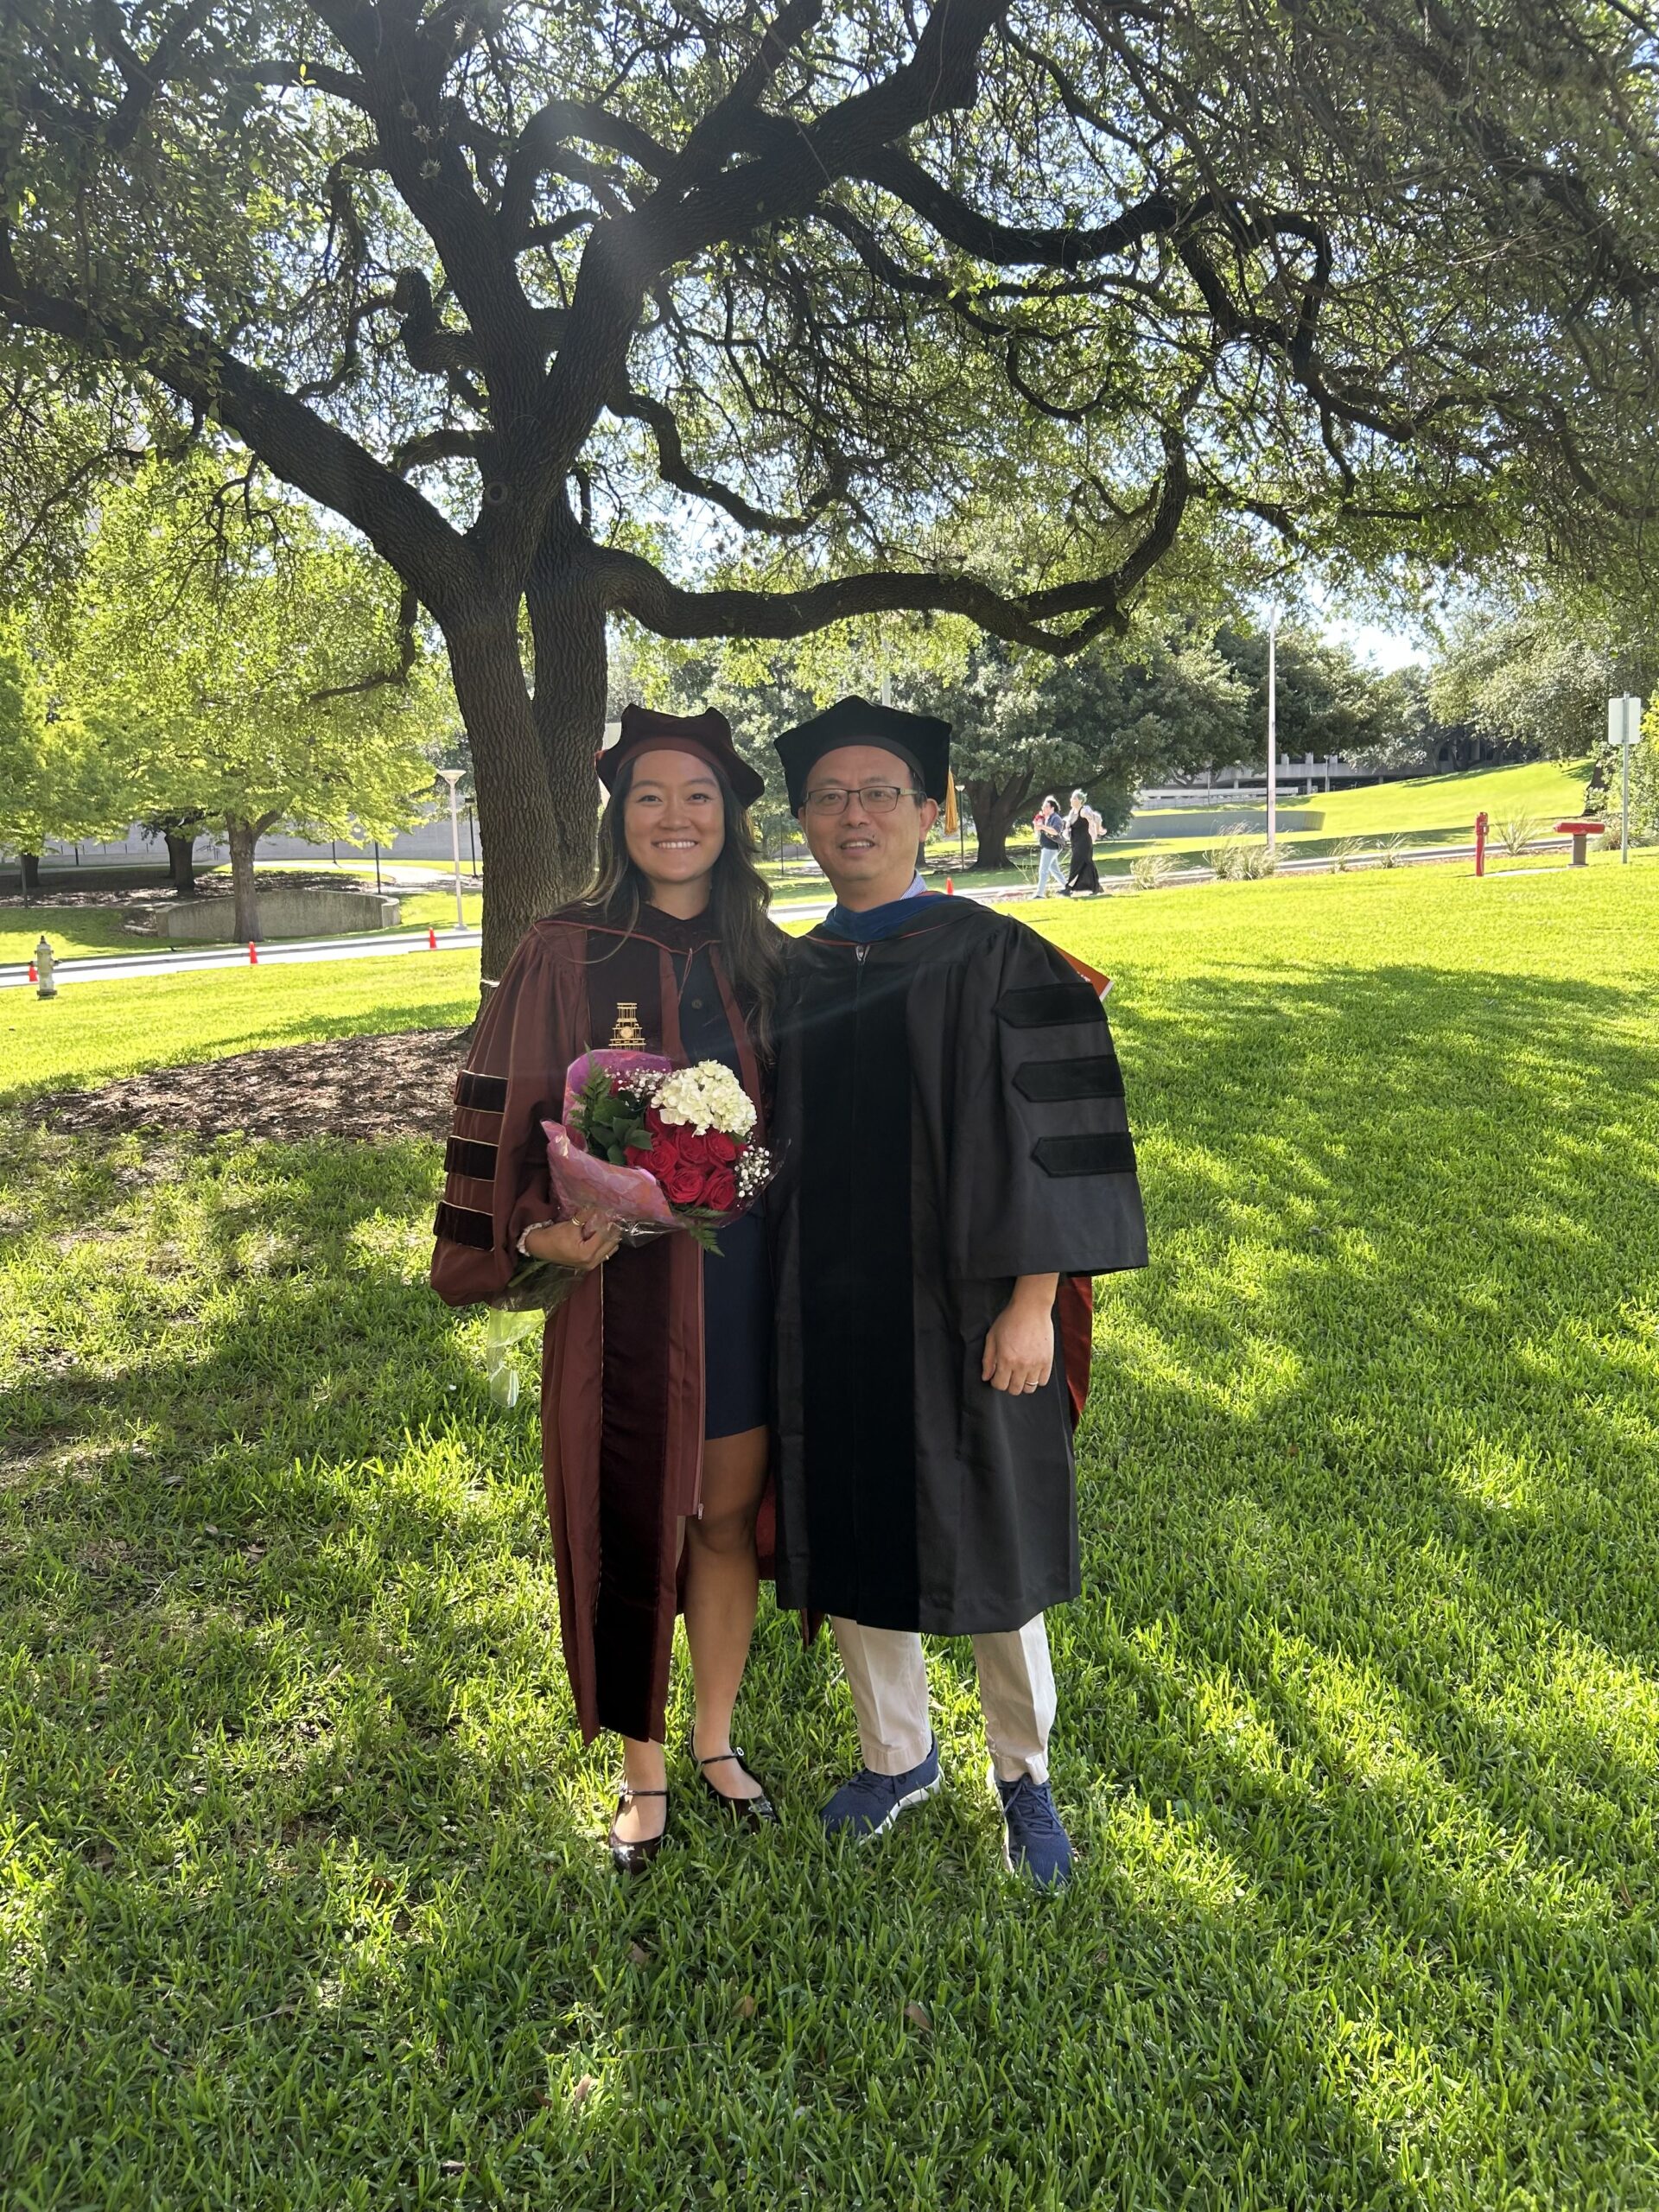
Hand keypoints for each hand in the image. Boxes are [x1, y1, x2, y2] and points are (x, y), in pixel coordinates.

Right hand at [522, 1215, 620, 1270]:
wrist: (540, 1247)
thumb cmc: (554, 1236)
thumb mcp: (571, 1224)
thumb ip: (586, 1216)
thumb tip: (598, 1207)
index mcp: (587, 1253)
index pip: (604, 1235)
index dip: (608, 1223)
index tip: (611, 1213)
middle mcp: (591, 1262)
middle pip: (611, 1245)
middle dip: (613, 1231)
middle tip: (613, 1218)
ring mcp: (590, 1265)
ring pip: (610, 1250)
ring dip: (611, 1238)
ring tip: (609, 1226)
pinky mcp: (588, 1264)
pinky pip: (604, 1254)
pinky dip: (605, 1244)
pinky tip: (602, 1234)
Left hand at [981, 1276, 1058, 1394]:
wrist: (1030, 1308)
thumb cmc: (1009, 1320)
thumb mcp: (992, 1337)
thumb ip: (988, 1359)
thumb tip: (986, 1377)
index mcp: (1005, 1360)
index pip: (1000, 1385)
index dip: (997, 1382)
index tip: (997, 1376)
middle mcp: (1021, 1365)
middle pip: (1015, 1390)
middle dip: (1009, 1384)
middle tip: (1009, 1374)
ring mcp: (1036, 1364)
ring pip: (1029, 1388)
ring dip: (1023, 1383)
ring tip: (1021, 1373)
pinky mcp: (1047, 1361)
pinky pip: (1043, 1381)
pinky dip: (1037, 1379)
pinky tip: (1032, 1370)